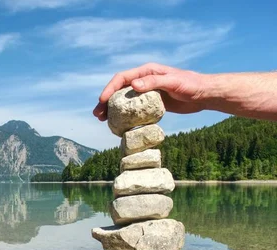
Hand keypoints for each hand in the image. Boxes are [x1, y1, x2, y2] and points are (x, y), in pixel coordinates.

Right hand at [93, 63, 208, 120]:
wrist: (204, 94)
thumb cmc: (191, 85)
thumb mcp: (173, 82)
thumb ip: (154, 82)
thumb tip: (133, 85)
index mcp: (147, 72)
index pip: (122, 78)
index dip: (110, 89)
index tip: (102, 100)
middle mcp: (144, 80)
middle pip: (119, 90)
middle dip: (106, 102)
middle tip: (98, 115)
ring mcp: (147, 92)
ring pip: (124, 101)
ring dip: (113, 110)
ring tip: (104, 121)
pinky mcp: (151, 104)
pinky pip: (134, 109)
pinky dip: (125, 116)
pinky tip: (120, 125)